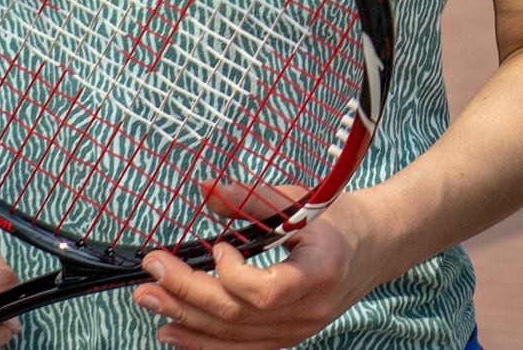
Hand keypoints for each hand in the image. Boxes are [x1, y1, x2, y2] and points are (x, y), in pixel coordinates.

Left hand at [131, 210, 372, 348]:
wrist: (373, 247)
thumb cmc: (338, 219)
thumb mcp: (302, 200)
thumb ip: (252, 199)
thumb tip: (205, 189)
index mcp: (320, 271)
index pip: (267, 291)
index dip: (233, 276)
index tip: (217, 249)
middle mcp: (309, 310)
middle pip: (238, 316)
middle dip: (188, 293)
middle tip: (152, 273)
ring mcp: (297, 330)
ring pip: (233, 336)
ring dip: (185, 318)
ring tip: (149, 300)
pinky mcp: (286, 338)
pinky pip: (240, 347)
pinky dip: (202, 341)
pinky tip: (173, 329)